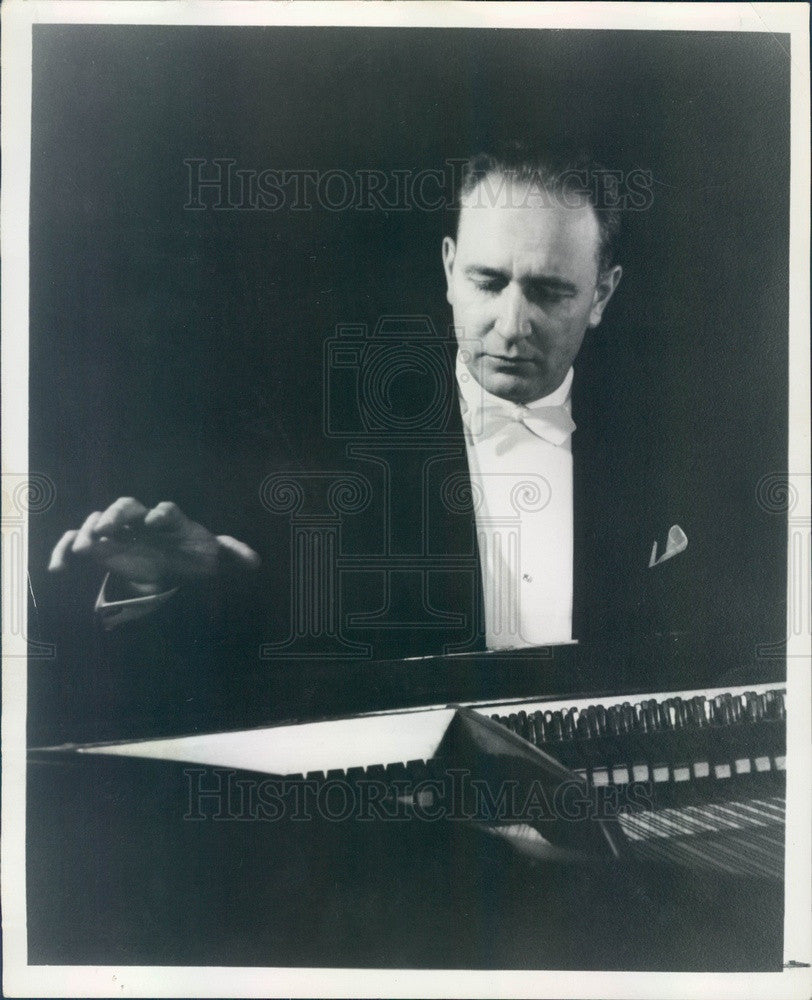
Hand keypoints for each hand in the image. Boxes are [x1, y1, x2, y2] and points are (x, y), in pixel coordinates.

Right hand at [47, 497, 259, 589]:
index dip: (161, 514)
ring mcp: (119, 531)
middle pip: (127, 506)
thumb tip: (256, 563)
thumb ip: (231, 553)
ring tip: (82, 546)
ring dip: (90, 529)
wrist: (170, 559)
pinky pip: (78, 543)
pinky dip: (65, 551)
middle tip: (107, 527)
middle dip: (117, 514)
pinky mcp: (101, 546)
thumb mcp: (213, 554)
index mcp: (171, 522)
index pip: (166, 511)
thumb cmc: (192, 551)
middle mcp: (142, 521)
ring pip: (101, 519)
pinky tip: (57, 568)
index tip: (155, 522)